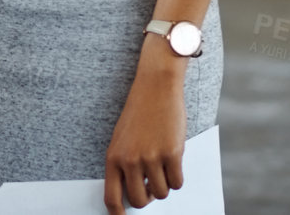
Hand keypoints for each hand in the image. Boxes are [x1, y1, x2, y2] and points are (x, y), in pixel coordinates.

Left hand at [104, 38, 186, 211]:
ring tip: (162, 164)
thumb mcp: (122, 140)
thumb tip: (136, 194)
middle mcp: (129, 160)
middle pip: (140, 201)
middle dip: (149, 198)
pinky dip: (178, 176)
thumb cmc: (139, 115)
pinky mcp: (171, 153)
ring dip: (165, 184)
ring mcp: (150, 157)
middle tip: (153, 185)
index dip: (118, 214)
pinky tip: (173, 159)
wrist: (155, 89)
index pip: (111, 198)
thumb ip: (125, 166)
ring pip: (162, 193)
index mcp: (112, 158)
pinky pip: (177, 182)